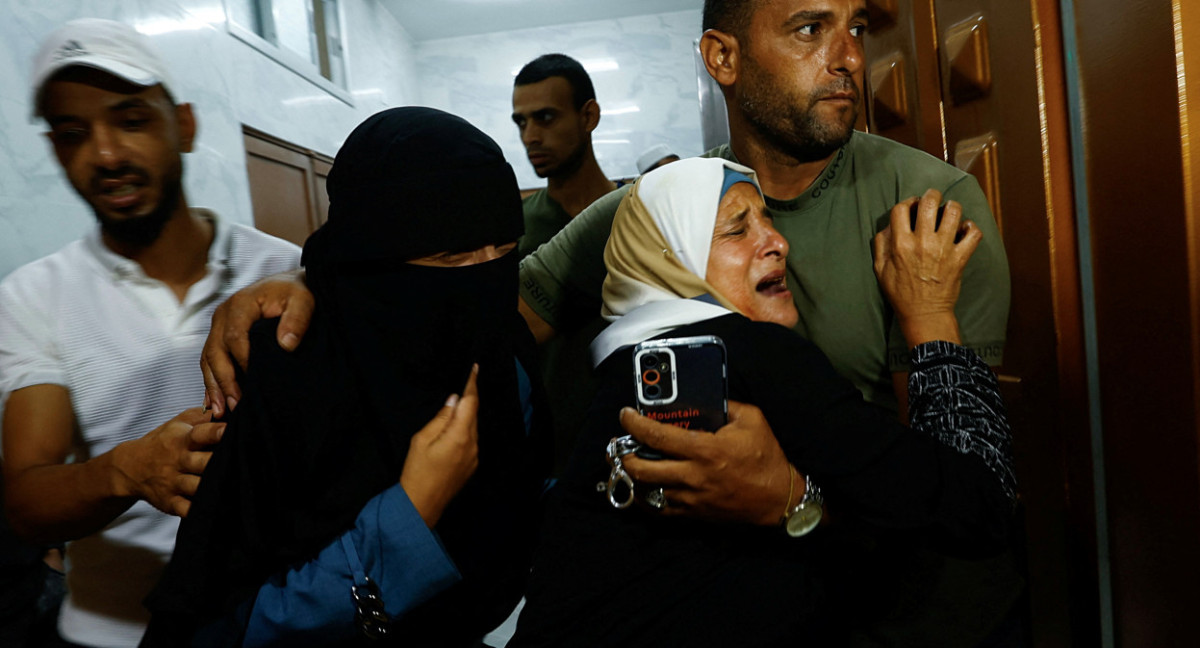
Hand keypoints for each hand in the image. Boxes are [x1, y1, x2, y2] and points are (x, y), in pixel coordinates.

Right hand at [110, 408, 225, 517]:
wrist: (130, 467)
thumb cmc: (164, 441)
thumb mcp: (179, 422)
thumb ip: (204, 414)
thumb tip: (230, 405)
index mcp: (181, 439)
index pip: (200, 434)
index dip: (216, 432)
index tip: (231, 430)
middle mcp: (177, 461)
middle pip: (203, 463)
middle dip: (221, 463)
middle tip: (243, 461)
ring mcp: (173, 483)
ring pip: (198, 487)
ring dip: (215, 487)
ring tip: (236, 486)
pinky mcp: (170, 502)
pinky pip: (187, 509)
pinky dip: (201, 510)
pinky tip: (218, 507)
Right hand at [201, 269, 313, 416]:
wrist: (288, 285)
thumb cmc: (295, 292)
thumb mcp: (303, 300)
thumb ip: (297, 319)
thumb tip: (286, 345)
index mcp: (240, 305)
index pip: (235, 337)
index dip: (242, 361)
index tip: (254, 383)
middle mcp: (223, 315)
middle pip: (215, 352)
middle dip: (223, 381)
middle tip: (233, 406)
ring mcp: (218, 326)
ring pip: (208, 359)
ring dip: (213, 386)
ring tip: (220, 411)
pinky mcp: (220, 336)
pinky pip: (210, 361)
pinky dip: (212, 382)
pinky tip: (214, 402)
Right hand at [400, 366, 479, 527]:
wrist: (421, 505)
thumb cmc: (416, 471)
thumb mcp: (422, 439)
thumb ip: (440, 418)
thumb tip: (454, 401)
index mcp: (460, 435)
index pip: (471, 403)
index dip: (472, 384)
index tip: (475, 368)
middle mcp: (473, 444)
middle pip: (473, 414)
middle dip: (468, 399)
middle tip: (462, 383)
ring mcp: (474, 456)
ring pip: (473, 428)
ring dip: (466, 416)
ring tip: (454, 407)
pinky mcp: (472, 465)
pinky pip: (471, 440)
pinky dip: (465, 430)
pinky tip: (453, 430)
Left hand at [620, 401, 791, 524]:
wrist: (779, 498)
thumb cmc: (767, 458)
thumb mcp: (752, 420)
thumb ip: (726, 405)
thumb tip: (705, 397)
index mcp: (705, 450)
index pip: (657, 436)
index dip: (635, 424)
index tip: (625, 415)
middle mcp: (693, 476)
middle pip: (642, 469)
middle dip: (622, 454)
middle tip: (618, 443)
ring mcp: (691, 498)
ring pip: (646, 492)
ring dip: (629, 477)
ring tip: (623, 463)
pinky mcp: (694, 514)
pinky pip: (659, 510)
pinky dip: (644, 499)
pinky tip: (640, 487)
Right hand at [873, 188, 981, 346]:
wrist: (924, 313)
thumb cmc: (900, 292)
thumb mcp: (880, 268)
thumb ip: (881, 243)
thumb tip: (890, 224)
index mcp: (900, 244)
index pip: (902, 208)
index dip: (907, 202)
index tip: (912, 206)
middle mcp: (922, 242)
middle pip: (929, 202)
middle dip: (932, 195)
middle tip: (933, 199)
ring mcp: (944, 249)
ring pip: (953, 212)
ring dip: (952, 208)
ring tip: (950, 212)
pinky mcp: (960, 258)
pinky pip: (973, 233)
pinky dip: (971, 228)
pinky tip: (964, 231)